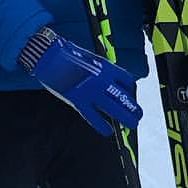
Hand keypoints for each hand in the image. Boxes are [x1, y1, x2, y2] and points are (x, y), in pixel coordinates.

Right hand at [20, 28, 141, 134]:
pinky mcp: (79, 101)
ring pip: (114, 109)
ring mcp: (91, 92)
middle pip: (124, 98)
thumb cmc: (68, 56)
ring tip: (131, 125)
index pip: (127, 81)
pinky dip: (102, 126)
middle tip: (137, 116)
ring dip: (125, 119)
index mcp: (106, 67)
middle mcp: (102, 80)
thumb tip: (109, 84)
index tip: (130, 95)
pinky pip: (94, 117)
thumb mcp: (92, 60)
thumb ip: (102, 72)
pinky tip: (108, 131)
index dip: (131, 90)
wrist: (50, 57)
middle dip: (133, 109)